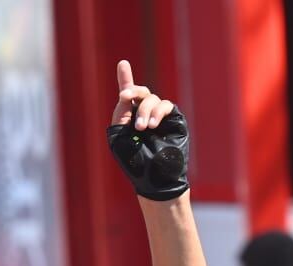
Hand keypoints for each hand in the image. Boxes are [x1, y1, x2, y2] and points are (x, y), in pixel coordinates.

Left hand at [107, 60, 188, 199]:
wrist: (153, 175)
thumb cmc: (133, 161)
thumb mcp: (119, 135)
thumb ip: (121, 113)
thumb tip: (126, 94)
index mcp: (128, 118)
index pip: (127, 96)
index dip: (125, 78)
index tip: (122, 63)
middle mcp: (144, 114)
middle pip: (140, 93)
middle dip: (133, 92)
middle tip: (125, 97)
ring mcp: (159, 116)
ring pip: (152, 99)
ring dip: (145, 110)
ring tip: (143, 128)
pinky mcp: (173, 119)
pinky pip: (166, 105)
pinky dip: (158, 112)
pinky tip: (153, 125)